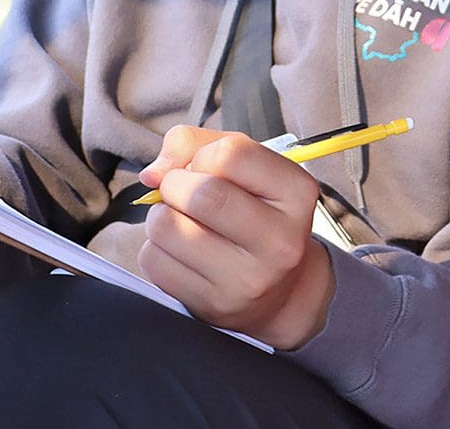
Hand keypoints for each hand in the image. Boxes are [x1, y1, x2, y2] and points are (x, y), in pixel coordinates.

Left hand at [136, 125, 333, 348]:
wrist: (280, 291)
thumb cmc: (255, 212)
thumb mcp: (246, 168)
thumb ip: (196, 145)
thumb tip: (153, 173)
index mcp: (296, 193)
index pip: (231, 154)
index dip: (203, 154)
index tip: (204, 167)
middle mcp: (280, 240)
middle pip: (201, 194)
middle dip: (174, 184)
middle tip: (180, 191)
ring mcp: (247, 279)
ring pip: (167, 226)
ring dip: (161, 215)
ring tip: (181, 221)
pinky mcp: (213, 305)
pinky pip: (153, 261)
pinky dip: (155, 248)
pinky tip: (179, 251)